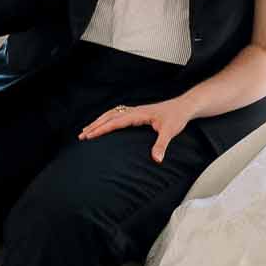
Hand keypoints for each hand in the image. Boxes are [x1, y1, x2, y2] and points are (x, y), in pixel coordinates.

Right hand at [78, 95, 196, 163]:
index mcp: (138, 114)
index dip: (101, 128)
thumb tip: (156, 159)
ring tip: (87, 130)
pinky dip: (107, 118)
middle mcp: (134, 110)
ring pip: (111, 113)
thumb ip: (161, 145)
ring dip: (99, 121)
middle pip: (109, 116)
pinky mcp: (137, 112)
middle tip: (81, 135)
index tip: (89, 134)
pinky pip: (117, 114)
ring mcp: (135, 110)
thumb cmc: (177, 117)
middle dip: (95, 125)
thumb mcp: (170, 131)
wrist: (184, 106)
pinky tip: (104, 123)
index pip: (115, 121)